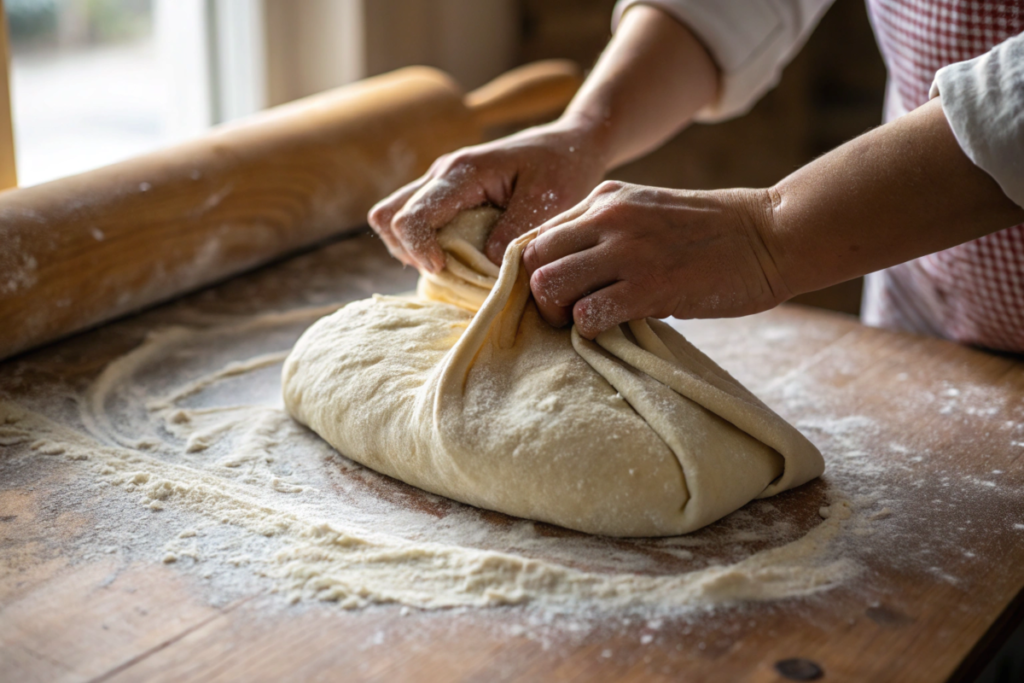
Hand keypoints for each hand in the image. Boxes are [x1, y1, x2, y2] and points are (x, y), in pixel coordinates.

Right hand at [367, 118, 608, 272]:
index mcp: (462, 172)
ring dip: (414, 250)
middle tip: (448, 271)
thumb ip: (513, 232)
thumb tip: (482, 264)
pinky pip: (416, 224)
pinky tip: (460, 259)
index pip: (412, 215)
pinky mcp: (447, 197)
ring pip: (394, 222)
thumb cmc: (563, 167)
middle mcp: (441, 175)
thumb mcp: (549, 201)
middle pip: (387, 217)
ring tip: (454, 267)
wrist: (570, 143)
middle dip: (409, 251)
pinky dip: (426, 246)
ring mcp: (440, 184)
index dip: (419, 249)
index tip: (444, 270)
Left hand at [522, 181, 792, 338]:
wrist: (772, 234)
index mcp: (606, 198)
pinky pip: (586, 315)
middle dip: (538, 293)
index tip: (559, 292)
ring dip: (557, 314)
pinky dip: (589, 331)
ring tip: (584, 322)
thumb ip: (607, 232)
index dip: (538, 270)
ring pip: (547, 285)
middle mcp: (608, 217)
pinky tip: (611, 330)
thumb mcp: (649, 212)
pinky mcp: (649, 287)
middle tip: (564, 312)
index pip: (538, 234)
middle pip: (531, 260)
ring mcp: (627, 251)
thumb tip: (571, 272)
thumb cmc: (713, 232)